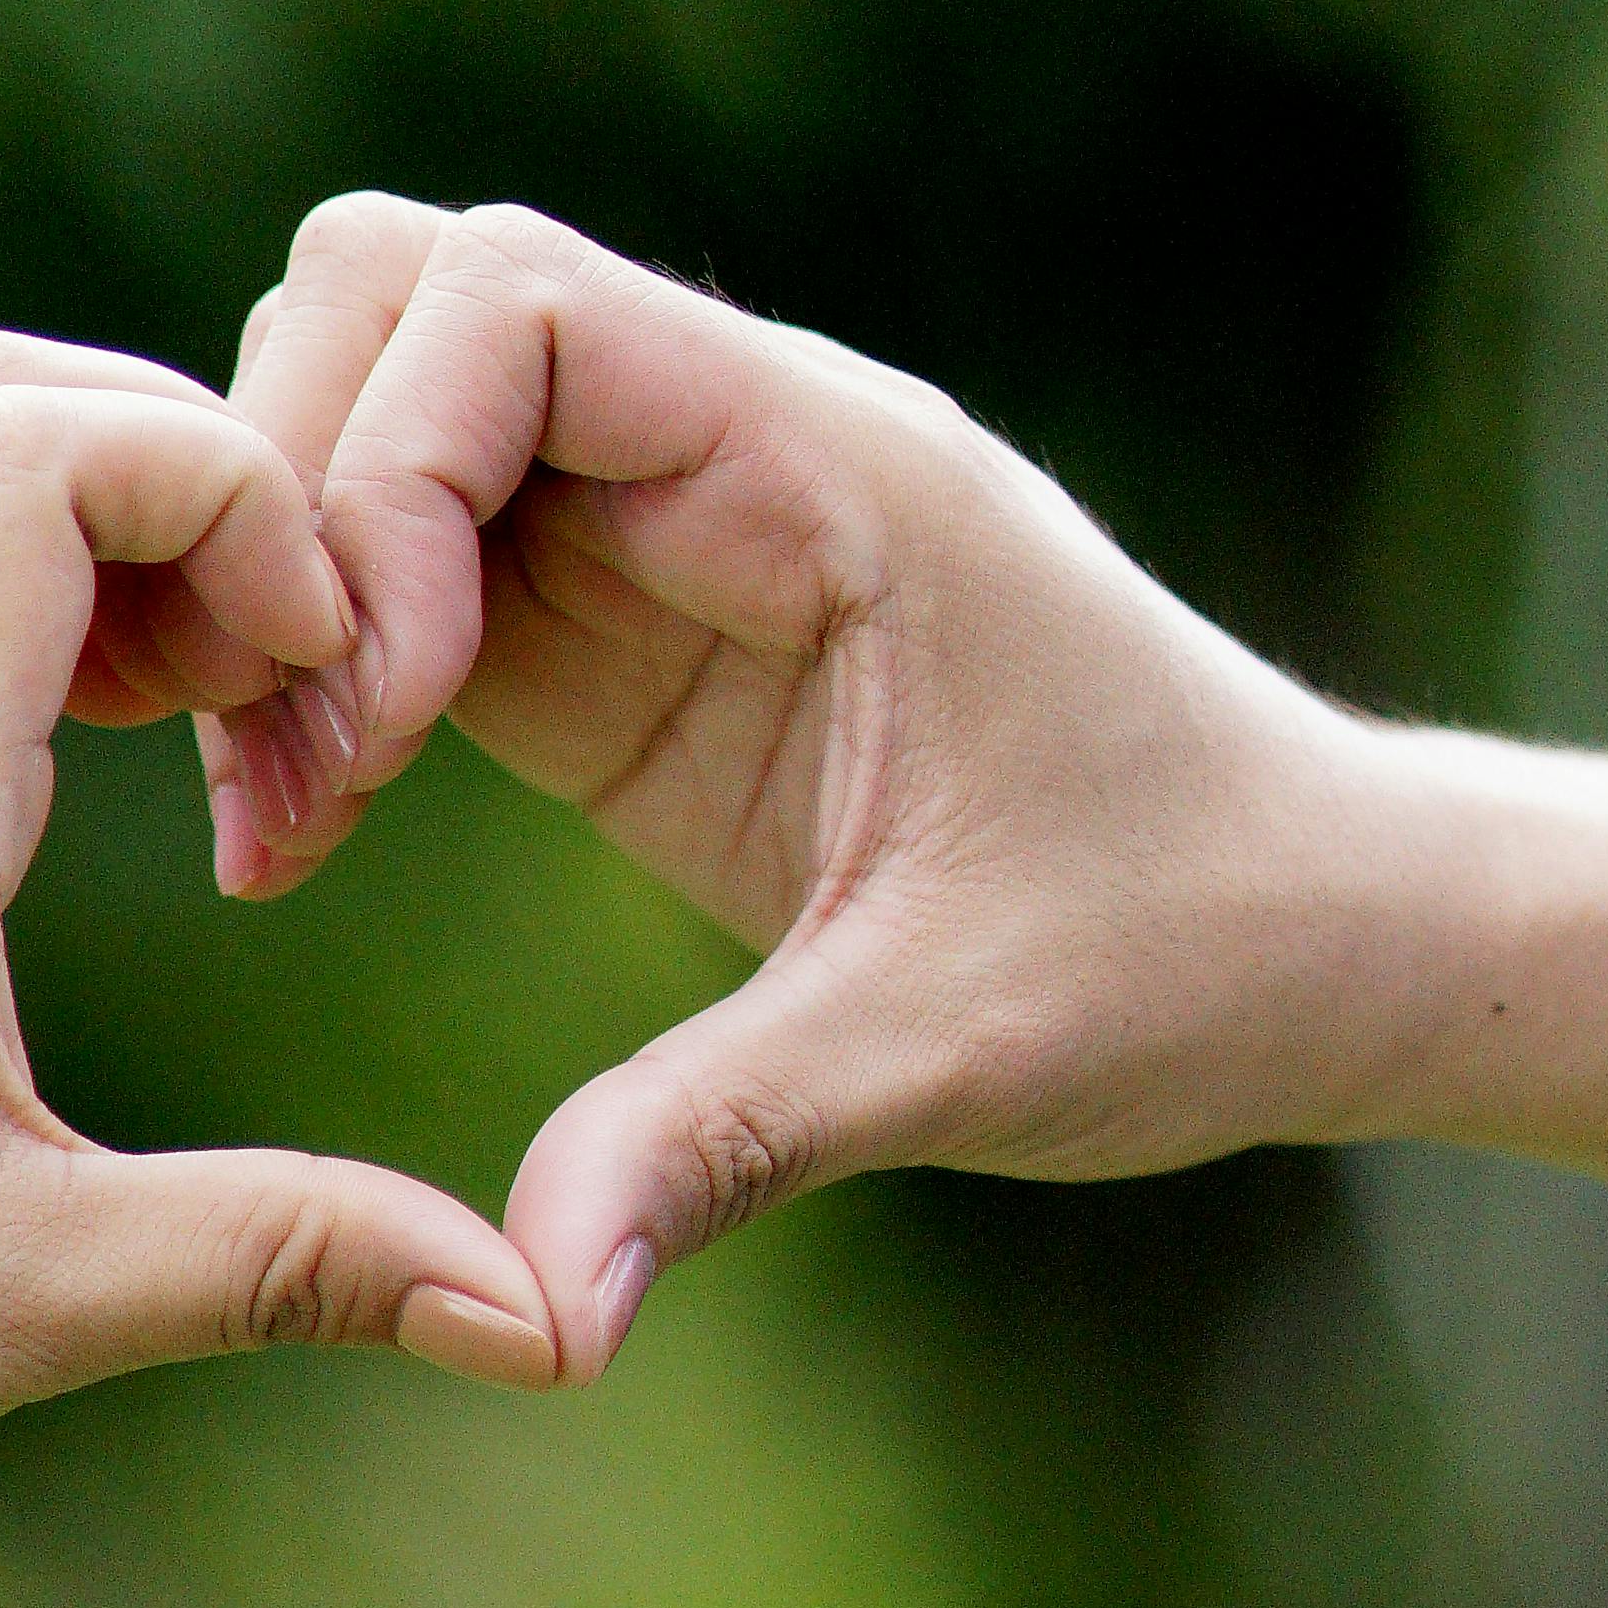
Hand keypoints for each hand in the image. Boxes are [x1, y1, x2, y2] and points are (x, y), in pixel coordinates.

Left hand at [0, 329, 571, 1607]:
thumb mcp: (20, 1312)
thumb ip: (295, 1268)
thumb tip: (553, 1325)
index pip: (45, 450)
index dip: (229, 488)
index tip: (318, 672)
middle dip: (185, 465)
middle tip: (278, 673)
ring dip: (86, 514)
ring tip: (196, 709)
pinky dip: (0, 583)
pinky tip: (80, 757)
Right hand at [192, 204, 1405, 1376]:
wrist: (1321, 937)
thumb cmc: (1191, 947)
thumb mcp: (954, 1049)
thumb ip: (726, 1139)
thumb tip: (536, 1311)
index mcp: (829, 465)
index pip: (513, 299)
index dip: (388, 464)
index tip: (376, 701)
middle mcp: (733, 455)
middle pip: (403, 296)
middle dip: (296, 499)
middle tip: (295, 758)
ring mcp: (669, 534)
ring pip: (383, 408)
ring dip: (292, 578)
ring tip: (286, 809)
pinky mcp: (625, 640)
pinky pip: (413, 561)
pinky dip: (324, 662)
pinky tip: (303, 828)